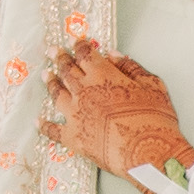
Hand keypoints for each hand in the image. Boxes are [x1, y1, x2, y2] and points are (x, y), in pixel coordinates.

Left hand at [42, 38, 189, 177]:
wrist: (149, 153)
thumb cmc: (154, 119)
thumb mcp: (153, 86)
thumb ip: (131, 68)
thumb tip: (114, 55)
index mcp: (103, 75)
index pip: (86, 54)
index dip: (80, 45)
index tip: (75, 41)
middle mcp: (84, 91)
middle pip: (67, 70)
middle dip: (60, 58)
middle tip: (52, 51)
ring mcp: (75, 114)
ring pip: (57, 94)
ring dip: (51, 83)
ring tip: (46, 75)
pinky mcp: (72, 137)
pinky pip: (53, 130)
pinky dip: (44, 125)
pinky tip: (38, 122)